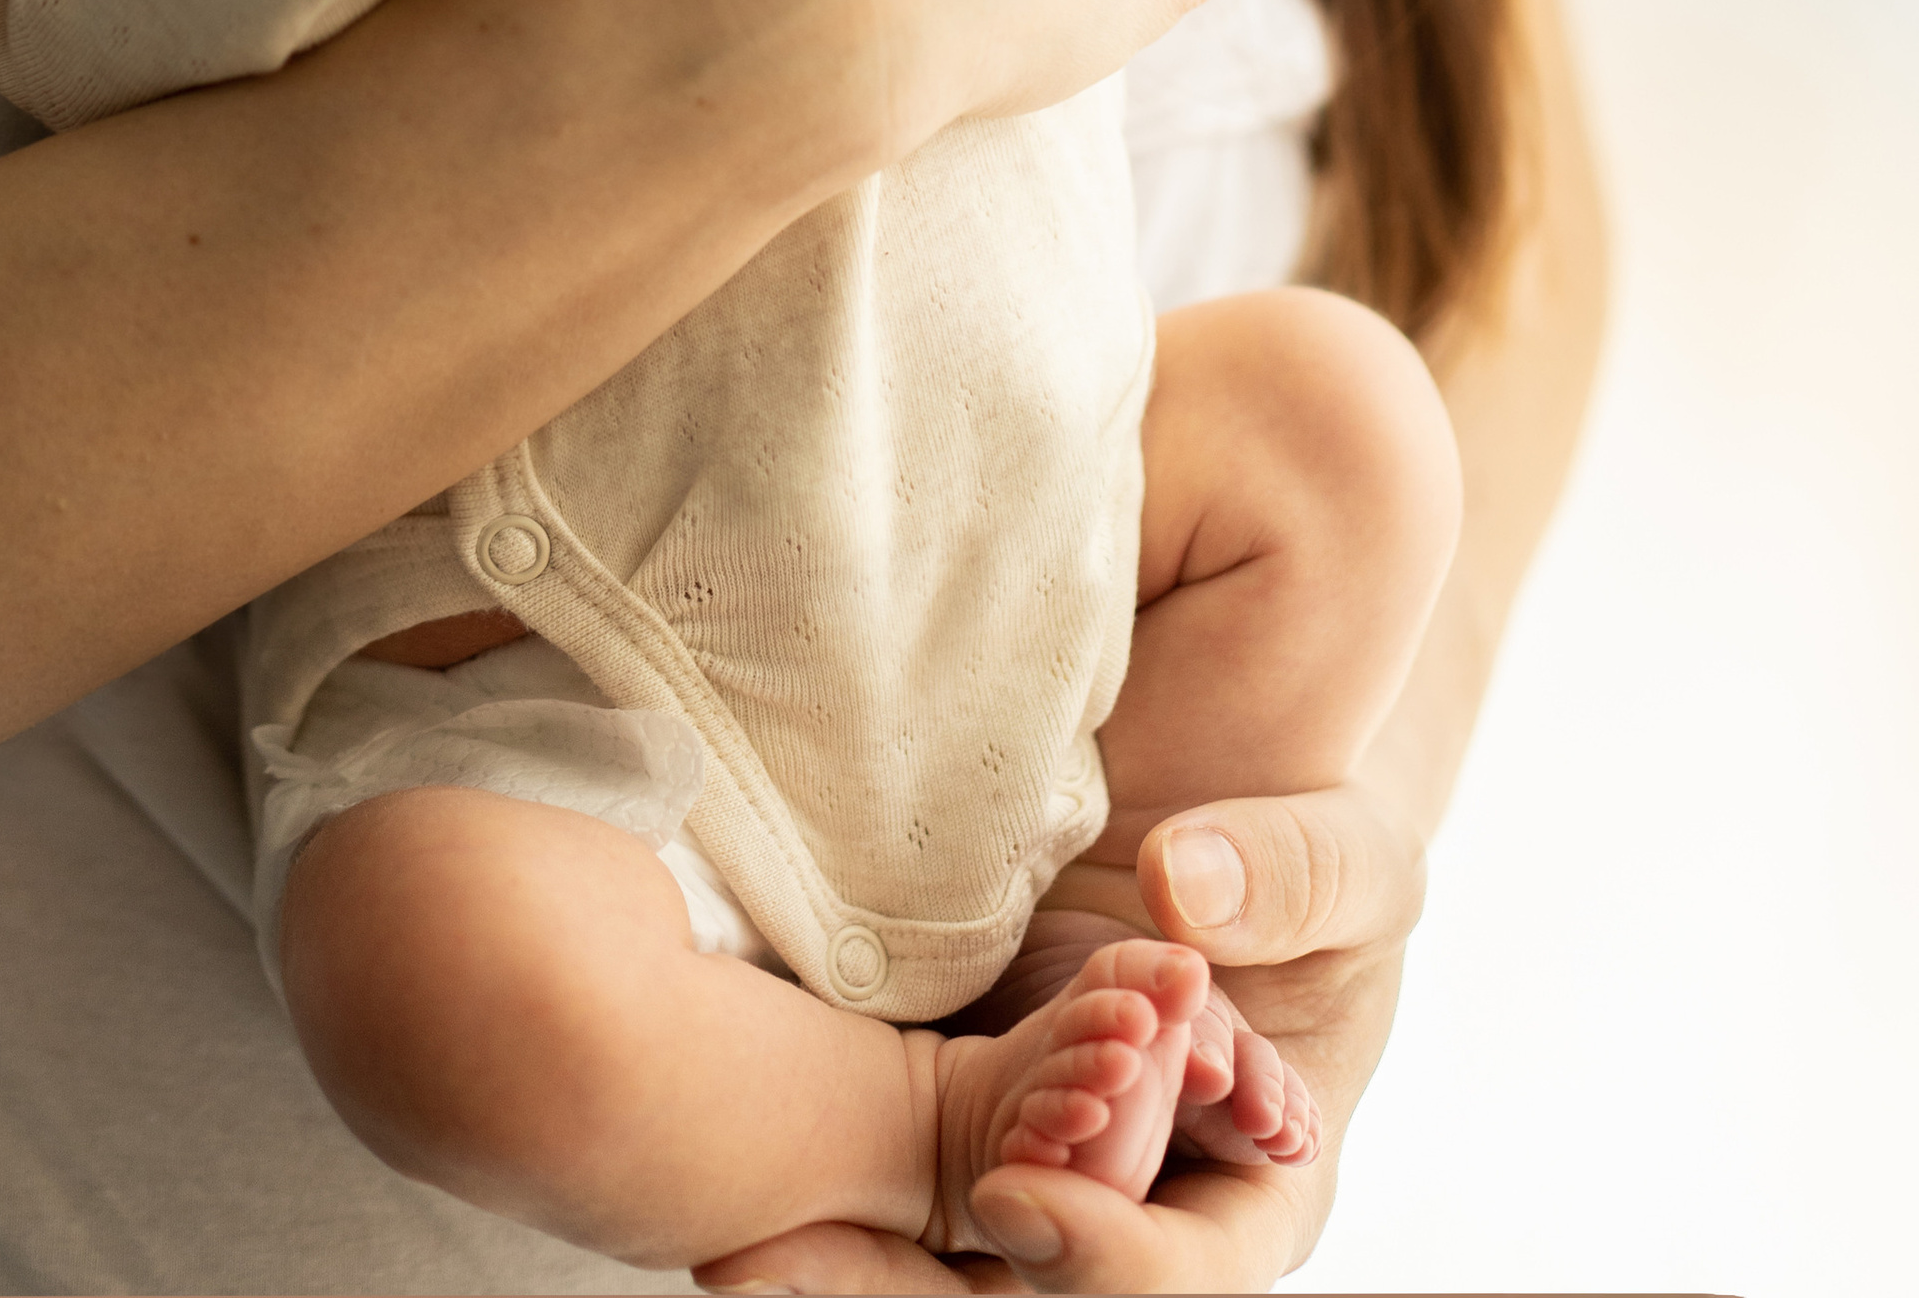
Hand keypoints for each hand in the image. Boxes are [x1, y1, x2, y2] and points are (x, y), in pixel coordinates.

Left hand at [691, 782, 1422, 1294]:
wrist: (1221, 830)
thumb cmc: (1309, 855)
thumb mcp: (1345, 856)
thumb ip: (1288, 879)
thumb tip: (1184, 899)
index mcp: (1260, 1193)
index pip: (1187, 1276)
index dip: (1104, 1253)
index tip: (1009, 1196)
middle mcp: (1145, 1215)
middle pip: (1045, 1297)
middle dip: (921, 1296)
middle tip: (783, 1272)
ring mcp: (1057, 1184)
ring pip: (959, 1279)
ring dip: (854, 1276)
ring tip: (738, 1258)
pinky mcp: (976, 1134)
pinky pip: (907, 1209)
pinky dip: (833, 1214)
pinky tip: (736, 1211)